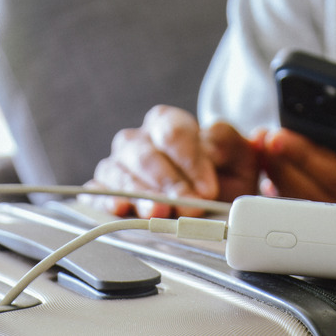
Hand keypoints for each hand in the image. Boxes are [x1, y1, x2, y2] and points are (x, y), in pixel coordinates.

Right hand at [82, 105, 259, 217]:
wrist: (215, 201)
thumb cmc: (223, 175)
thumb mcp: (237, 155)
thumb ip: (226, 143)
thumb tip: (210, 149)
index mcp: (167, 123)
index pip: (172, 133)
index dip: (190, 161)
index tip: (207, 187)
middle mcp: (138, 140)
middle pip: (145, 154)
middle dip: (168, 182)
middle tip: (189, 205)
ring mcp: (118, 166)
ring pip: (120, 173)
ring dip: (142, 195)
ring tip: (160, 213)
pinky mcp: (104, 191)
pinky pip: (97, 192)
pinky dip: (107, 200)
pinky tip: (121, 208)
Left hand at [260, 129, 335, 216]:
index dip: (313, 160)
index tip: (284, 137)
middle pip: (317, 193)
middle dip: (287, 162)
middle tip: (266, 136)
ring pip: (307, 205)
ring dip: (281, 176)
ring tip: (265, 148)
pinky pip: (306, 214)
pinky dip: (284, 191)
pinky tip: (270, 173)